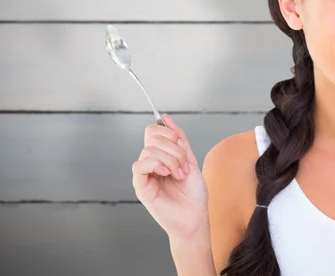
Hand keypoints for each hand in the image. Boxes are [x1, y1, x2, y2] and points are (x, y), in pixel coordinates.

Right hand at [132, 114, 208, 239]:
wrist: (195, 217)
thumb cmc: (193, 194)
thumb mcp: (189, 160)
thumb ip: (179, 139)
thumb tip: (165, 118)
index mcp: (160, 156)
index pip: (153, 131)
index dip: (170, 134)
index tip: (184, 148)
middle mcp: (150, 163)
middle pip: (151, 137)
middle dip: (174, 148)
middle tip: (183, 166)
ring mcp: (144, 175)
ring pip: (149, 150)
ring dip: (171, 159)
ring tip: (179, 174)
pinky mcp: (141, 187)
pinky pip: (139, 166)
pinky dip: (156, 164)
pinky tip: (167, 174)